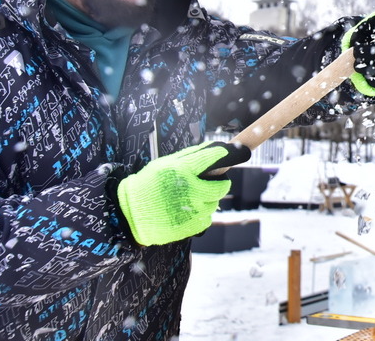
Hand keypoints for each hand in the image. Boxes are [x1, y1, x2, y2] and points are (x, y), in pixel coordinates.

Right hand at [117, 141, 250, 245]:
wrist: (130, 214)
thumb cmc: (149, 184)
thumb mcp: (166, 164)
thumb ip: (191, 156)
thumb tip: (216, 147)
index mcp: (183, 170)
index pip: (214, 158)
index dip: (232, 154)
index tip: (244, 151)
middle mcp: (190, 189)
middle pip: (222, 185)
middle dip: (220, 182)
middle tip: (208, 182)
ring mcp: (192, 210)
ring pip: (214, 202)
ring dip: (207, 199)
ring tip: (187, 198)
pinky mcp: (192, 226)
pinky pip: (207, 217)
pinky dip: (200, 214)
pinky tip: (184, 211)